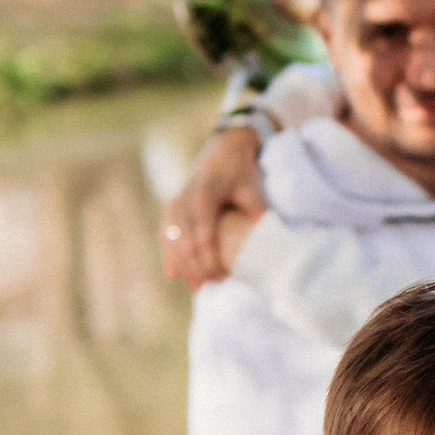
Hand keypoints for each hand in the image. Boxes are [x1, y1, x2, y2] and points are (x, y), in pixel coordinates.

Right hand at [160, 124, 267, 285]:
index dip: (209, 259)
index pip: (202, 235)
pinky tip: (172, 274)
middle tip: (211, 286)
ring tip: (196, 287)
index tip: (220, 277)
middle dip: (196, 267)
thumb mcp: (251, 187)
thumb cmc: (240, 170)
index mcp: (204, 196)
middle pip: (185, 242)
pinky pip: (166, 234)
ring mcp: (176, 203)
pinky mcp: (173, 207)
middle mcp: (185, 200)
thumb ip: (256, 210)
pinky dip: (168, 254)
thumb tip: (267, 234)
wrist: (223, 147)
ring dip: (183, 265)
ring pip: (172, 240)